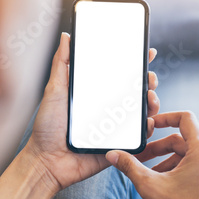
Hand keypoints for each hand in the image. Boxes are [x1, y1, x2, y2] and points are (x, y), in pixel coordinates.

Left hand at [23, 33, 159, 190]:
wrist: (46, 161)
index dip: (135, 63)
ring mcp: (114, 126)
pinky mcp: (118, 144)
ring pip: (141, 112)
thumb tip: (66, 37)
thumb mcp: (54, 91)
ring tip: (150, 98)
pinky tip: (148, 121)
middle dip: (148, 82)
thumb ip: (61, 64)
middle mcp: (107, 108)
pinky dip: (147, 128)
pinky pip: (138, 136)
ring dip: (152, 102)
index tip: (147, 52)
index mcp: (95, 94)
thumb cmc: (47, 128)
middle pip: (135, 91)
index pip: (119, 75)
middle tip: (149, 78)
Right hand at [105, 111, 198, 198]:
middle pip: (182, 139)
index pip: (186, 119)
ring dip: (166, 159)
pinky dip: (177, 167)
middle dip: (159, 147)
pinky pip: (194, 165)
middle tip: (140, 156)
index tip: (152, 124)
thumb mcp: (149, 185)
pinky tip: (161, 181)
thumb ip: (129, 166)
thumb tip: (113, 154)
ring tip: (148, 173)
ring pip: (187, 153)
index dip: (166, 117)